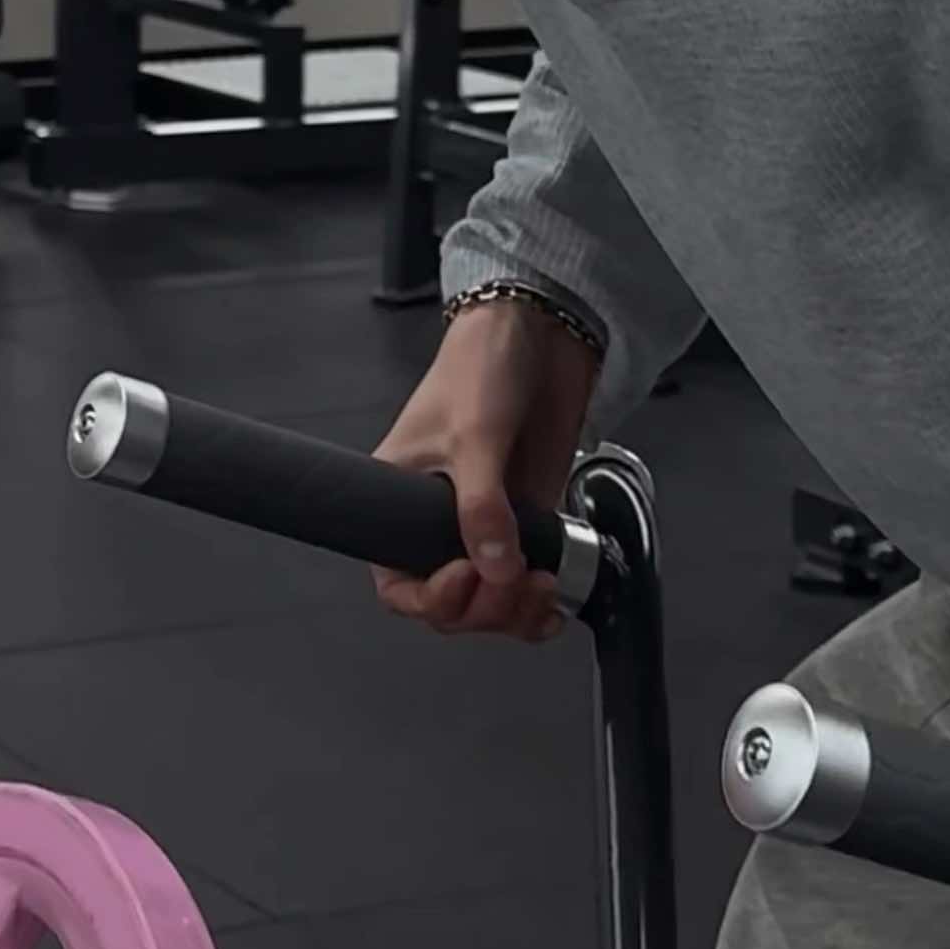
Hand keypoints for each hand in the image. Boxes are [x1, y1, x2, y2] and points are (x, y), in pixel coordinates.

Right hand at [371, 297, 601, 643]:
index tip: (465, 578)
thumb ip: (482, 504)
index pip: (397, 581)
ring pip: (489, 602)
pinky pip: (525, 584)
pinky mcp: (528, 523)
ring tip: (540, 590)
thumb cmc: (480, 367)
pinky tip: (553, 602)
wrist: (540, 336)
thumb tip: (494, 567)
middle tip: (513, 582)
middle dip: (482, 607)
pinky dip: (538, 605)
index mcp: (397, 503)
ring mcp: (487, 527)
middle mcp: (438, 523)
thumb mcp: (473, 434)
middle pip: (449, 603)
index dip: (430, 597)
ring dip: (514, 612)